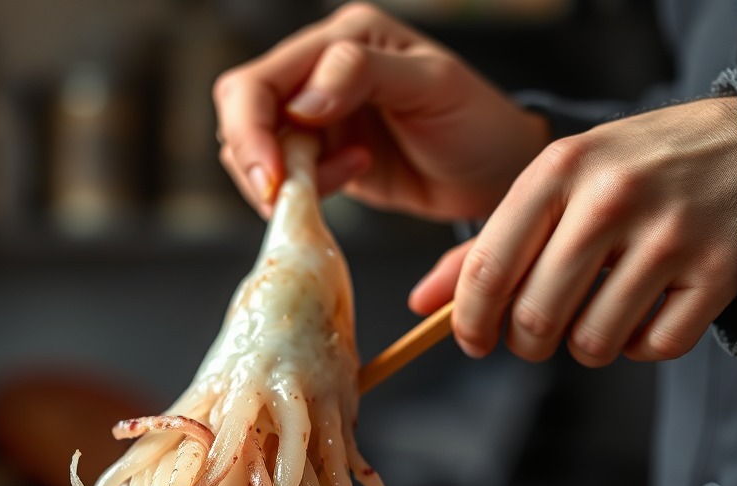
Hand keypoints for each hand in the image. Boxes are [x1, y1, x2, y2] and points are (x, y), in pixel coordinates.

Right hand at [213, 2, 548, 219]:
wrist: (493, 171)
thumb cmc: (477, 122)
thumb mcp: (433, 85)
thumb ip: (365, 74)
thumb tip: (303, 100)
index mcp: (344, 38)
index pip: (260, 80)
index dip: (252, 132)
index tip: (274, 180)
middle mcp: (321, 70)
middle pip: (243, 111)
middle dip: (253, 159)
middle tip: (282, 197)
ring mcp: (318, 115)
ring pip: (256, 149)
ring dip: (285, 178)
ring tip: (348, 176)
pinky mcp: (323, 155)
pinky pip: (284, 176)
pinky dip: (302, 191)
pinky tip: (351, 177)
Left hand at [410, 97, 736, 365]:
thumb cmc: (633, 170)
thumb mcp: (558, 183)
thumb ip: (488, 244)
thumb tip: (422, 305)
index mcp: (560, 170)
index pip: (487, 270)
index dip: (468, 323)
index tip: (473, 340)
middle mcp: (611, 199)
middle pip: (535, 319)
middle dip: (525, 343)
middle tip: (536, 332)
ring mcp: (668, 236)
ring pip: (591, 343)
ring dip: (583, 346)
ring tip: (596, 311)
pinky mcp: (717, 272)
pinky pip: (651, 348)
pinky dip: (639, 345)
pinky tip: (645, 310)